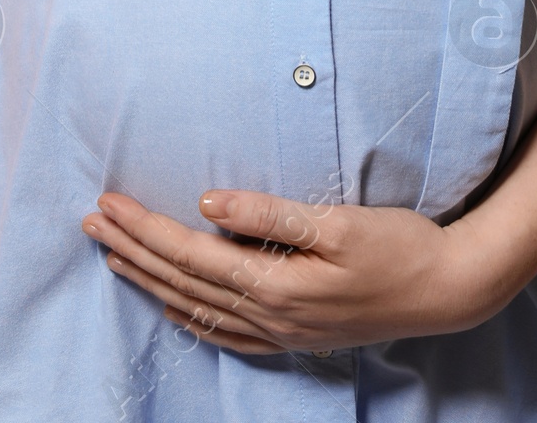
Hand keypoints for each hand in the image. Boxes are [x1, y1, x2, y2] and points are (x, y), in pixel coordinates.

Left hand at [81, 186, 493, 351]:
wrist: (447, 290)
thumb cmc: (398, 245)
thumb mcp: (337, 221)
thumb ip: (268, 214)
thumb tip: (207, 204)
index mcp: (274, 284)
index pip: (189, 254)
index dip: (143, 228)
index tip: (107, 202)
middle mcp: (269, 315)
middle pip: (183, 282)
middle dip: (131, 251)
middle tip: (90, 222)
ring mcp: (282, 331)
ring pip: (197, 308)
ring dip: (150, 281)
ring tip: (112, 258)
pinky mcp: (296, 334)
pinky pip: (227, 334)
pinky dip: (191, 319)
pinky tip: (174, 308)